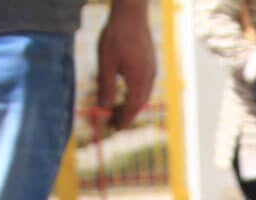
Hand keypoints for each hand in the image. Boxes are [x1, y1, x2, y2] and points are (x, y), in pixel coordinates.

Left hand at [96, 0, 155, 130]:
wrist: (131, 14)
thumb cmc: (116, 36)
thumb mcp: (105, 63)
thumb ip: (106, 87)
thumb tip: (103, 108)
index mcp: (138, 80)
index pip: (132, 108)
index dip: (123, 120)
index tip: (114, 129)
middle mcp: (149, 78)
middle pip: (139, 104)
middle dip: (127, 114)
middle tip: (113, 122)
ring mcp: (152, 70)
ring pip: (143, 95)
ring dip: (132, 104)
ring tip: (118, 108)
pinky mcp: (151, 63)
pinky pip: (146, 85)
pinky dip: (136, 94)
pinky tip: (127, 91)